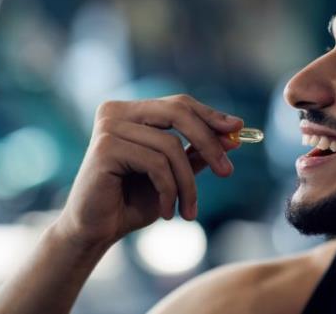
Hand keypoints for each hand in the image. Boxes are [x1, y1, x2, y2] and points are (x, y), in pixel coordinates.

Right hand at [55, 95, 242, 247]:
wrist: (97, 230)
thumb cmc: (133, 200)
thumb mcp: (174, 174)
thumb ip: (197, 153)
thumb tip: (234, 135)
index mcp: (133, 111)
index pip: (179, 104)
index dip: (211, 115)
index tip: (238, 129)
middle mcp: (117, 111)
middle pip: (178, 113)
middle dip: (209, 142)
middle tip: (227, 172)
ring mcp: (109, 127)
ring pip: (171, 147)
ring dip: (187, 184)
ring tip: (189, 211)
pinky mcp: (105, 147)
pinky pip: (156, 164)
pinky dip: (169, 191)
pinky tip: (167, 212)